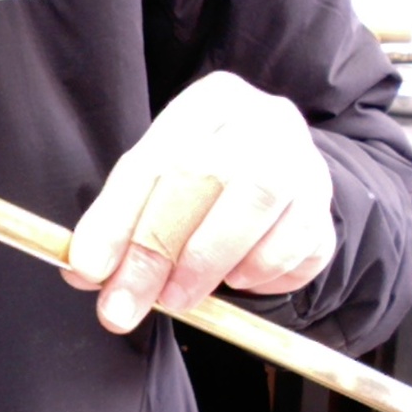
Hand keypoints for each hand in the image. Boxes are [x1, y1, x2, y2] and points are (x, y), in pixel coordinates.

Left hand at [63, 72, 335, 333]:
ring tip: (178, 298)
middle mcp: (260, 119)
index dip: (115, 221)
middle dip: (155, 253)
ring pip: (255, 204)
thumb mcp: (156, 186)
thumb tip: (86, 270)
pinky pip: (297, 243)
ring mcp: (303, 158)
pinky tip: (237, 280)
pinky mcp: (325, 206)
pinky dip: (260, 271)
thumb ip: (119, 223)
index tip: (89, 271)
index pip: (152, 162)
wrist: (281, 178)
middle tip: (124, 306)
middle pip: (201, 179)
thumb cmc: (206, 183)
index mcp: (207, 104)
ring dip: (206, 264)